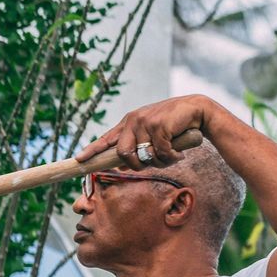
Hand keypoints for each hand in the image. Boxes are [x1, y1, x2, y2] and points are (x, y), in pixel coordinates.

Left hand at [75, 94, 218, 168]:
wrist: (197, 110)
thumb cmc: (173, 124)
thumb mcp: (150, 133)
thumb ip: (136, 145)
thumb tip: (121, 166)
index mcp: (128, 122)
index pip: (106, 139)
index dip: (92, 151)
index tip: (79, 160)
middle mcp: (133, 121)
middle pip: (122, 154)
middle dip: (135, 166)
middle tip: (151, 164)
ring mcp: (145, 122)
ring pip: (143, 156)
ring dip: (158, 162)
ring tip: (170, 155)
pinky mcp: (159, 126)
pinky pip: (160, 153)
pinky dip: (171, 158)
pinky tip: (178, 153)